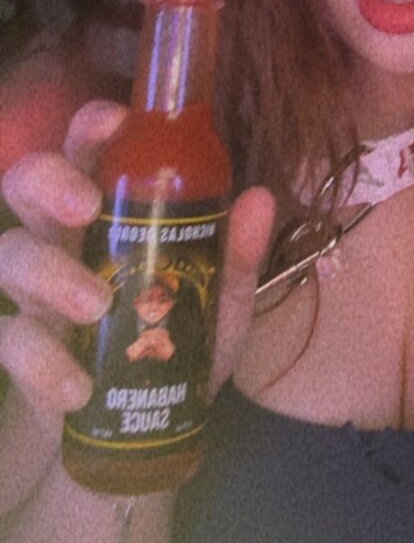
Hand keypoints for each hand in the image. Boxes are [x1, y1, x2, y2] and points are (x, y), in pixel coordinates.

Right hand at [0, 100, 274, 425]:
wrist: (153, 419)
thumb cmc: (181, 334)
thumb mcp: (220, 297)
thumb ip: (237, 254)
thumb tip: (260, 200)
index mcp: (110, 208)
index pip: (88, 148)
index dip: (92, 126)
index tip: (116, 123)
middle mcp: (63, 236)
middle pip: (26, 183)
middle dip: (50, 183)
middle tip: (88, 208)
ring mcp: (35, 290)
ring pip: (11, 255)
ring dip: (52, 275)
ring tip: (99, 306)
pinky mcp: (23, 348)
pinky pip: (13, 342)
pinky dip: (44, 362)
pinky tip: (80, 387)